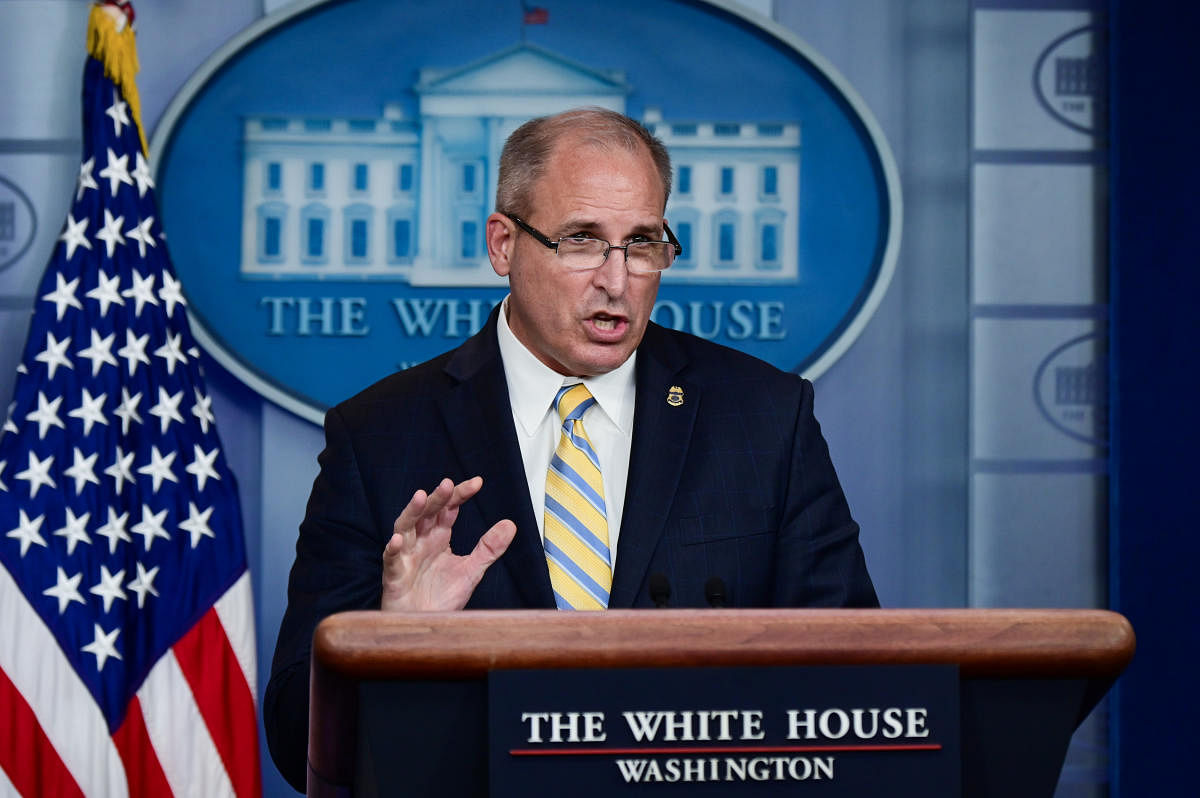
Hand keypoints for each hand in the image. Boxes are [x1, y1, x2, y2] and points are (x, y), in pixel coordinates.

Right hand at [381, 476, 515, 610]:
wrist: (425, 626)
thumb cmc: (442, 598)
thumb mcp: (472, 571)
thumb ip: (489, 548)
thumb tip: (510, 524)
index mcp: (439, 537)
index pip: (449, 509)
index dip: (460, 495)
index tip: (477, 483)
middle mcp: (421, 542)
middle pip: (427, 513)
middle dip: (437, 498)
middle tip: (447, 484)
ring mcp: (406, 556)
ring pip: (405, 528)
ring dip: (412, 512)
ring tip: (421, 497)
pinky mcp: (394, 575)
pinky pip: (391, 560)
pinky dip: (393, 550)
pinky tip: (398, 541)